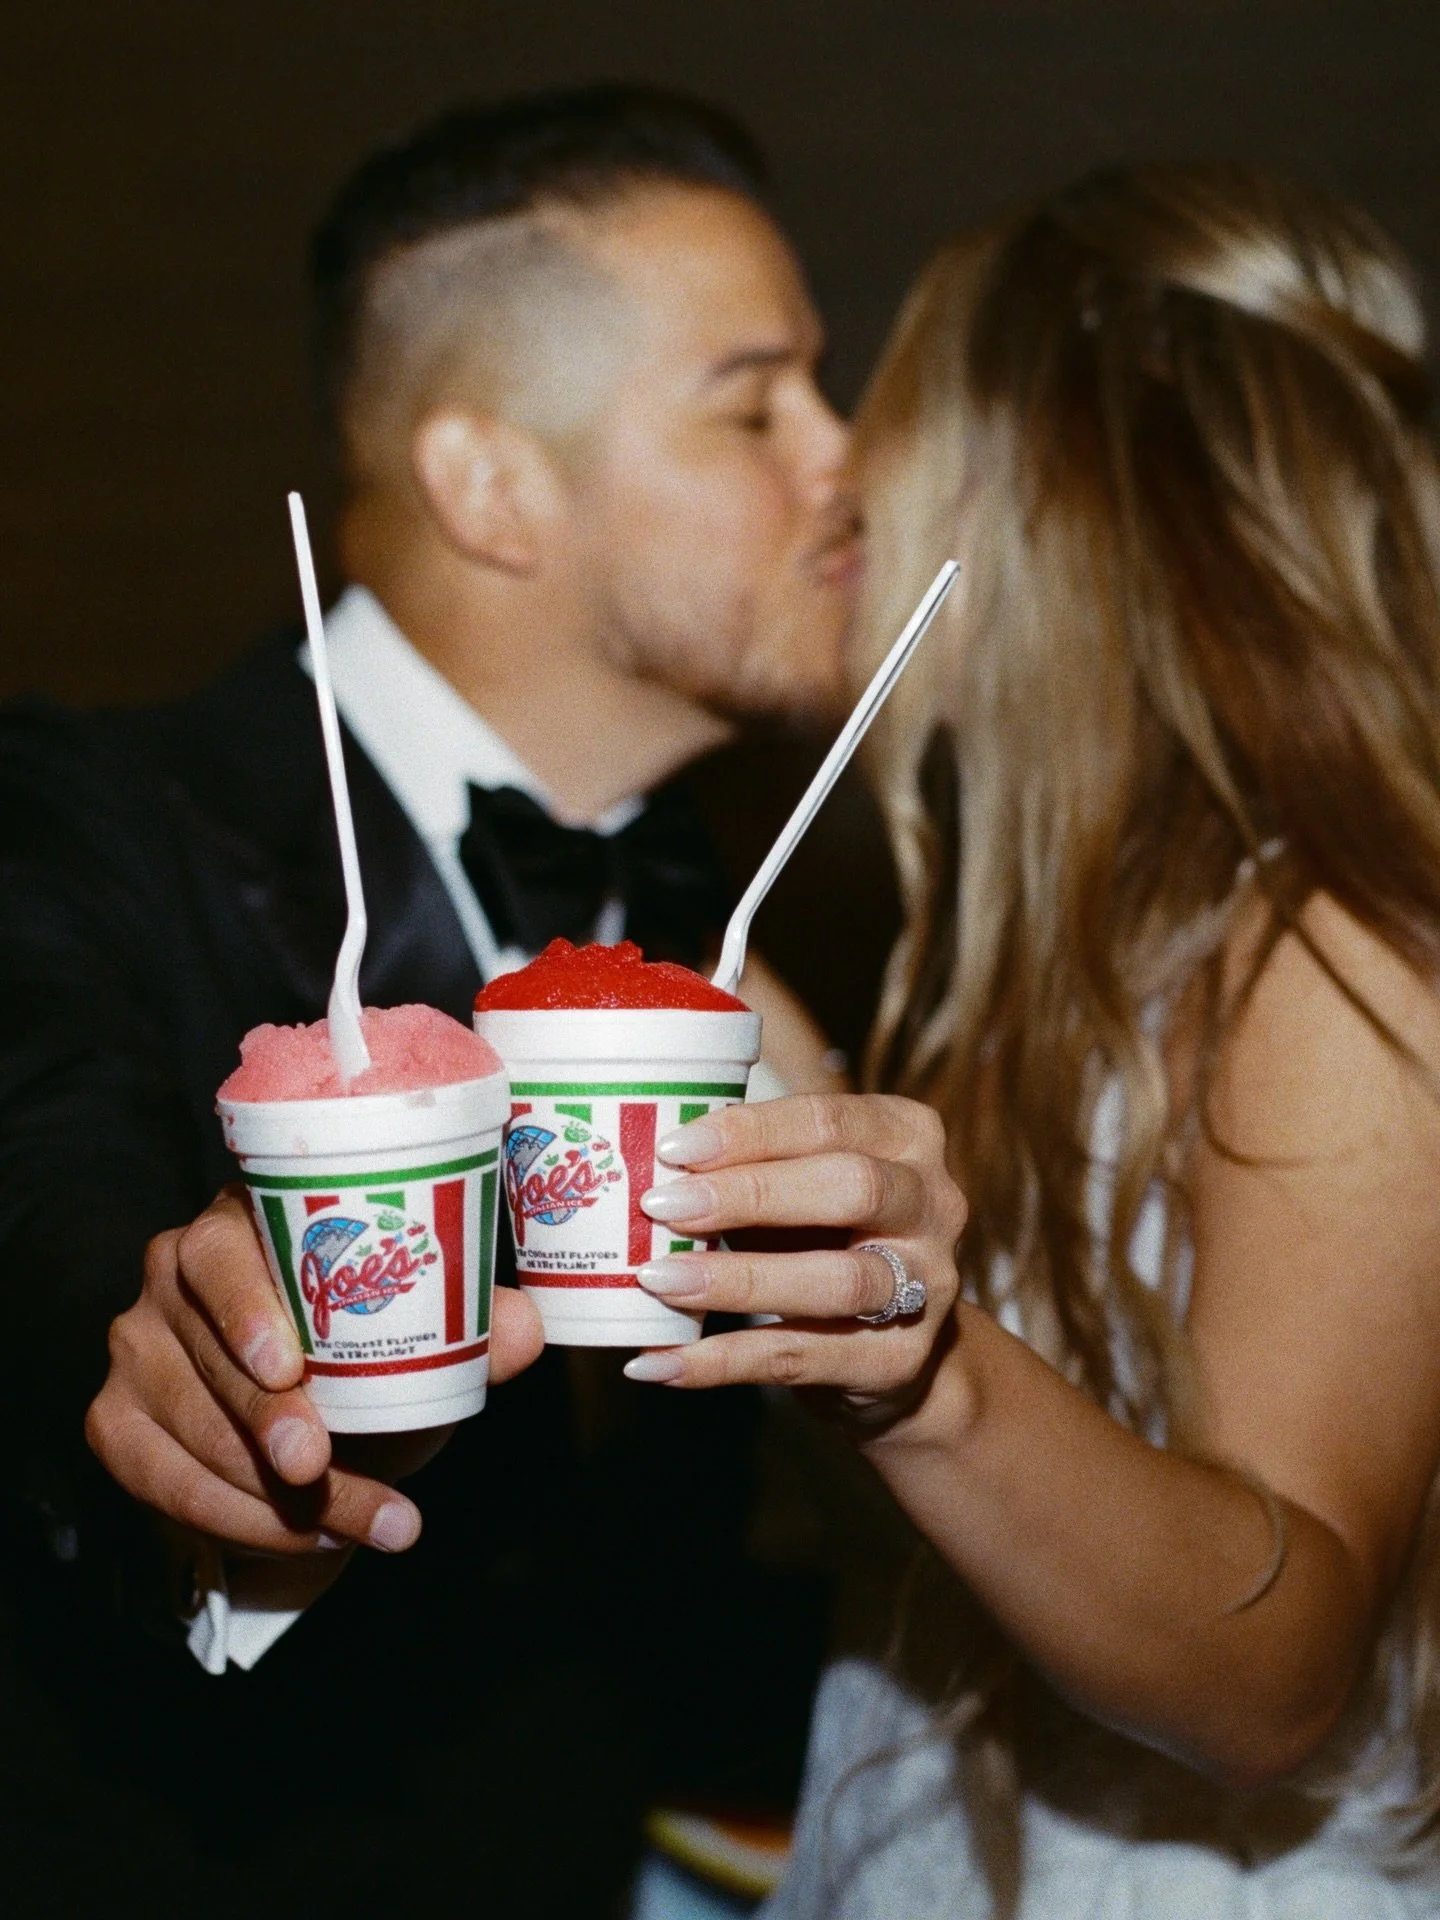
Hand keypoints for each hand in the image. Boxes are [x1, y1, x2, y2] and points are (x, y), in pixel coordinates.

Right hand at [86, 1187, 544, 1553]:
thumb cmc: (363, 1347)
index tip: (290, 1368)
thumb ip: (473, 1325)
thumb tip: (526, 1331)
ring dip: (273, 1492)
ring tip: (365, 1523)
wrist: (305, 1422)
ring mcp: (136, 1346)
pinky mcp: (114, 1420)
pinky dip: (241, 1521)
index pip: (219, 1252)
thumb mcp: (419, 1333)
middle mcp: (171, 1273)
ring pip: (192, 1429)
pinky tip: (311, 1538)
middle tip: (321, 1468)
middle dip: (265, 1421)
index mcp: (243, 1224)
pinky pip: (166, 1482)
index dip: (246, 1309)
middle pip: (205, 1353)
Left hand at [623, 1094, 963, 1418]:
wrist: (893, 1345)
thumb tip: (648, 1162)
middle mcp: (934, 1205)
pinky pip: (802, 1358)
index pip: (829, 1121)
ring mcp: (925, 1287)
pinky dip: (722, 1361)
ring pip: (835, 1279)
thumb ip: (749, 1166)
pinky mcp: (897, 1361)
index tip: (674, 1147)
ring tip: (657, 1280)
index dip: (751, 1131)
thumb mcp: (803, 1185)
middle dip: (750, 1193)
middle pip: (850, 1187)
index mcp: (906, 1137)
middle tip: (662, 1205)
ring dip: (738, 1280)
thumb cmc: (828, 1236)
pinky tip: (659, 1360)